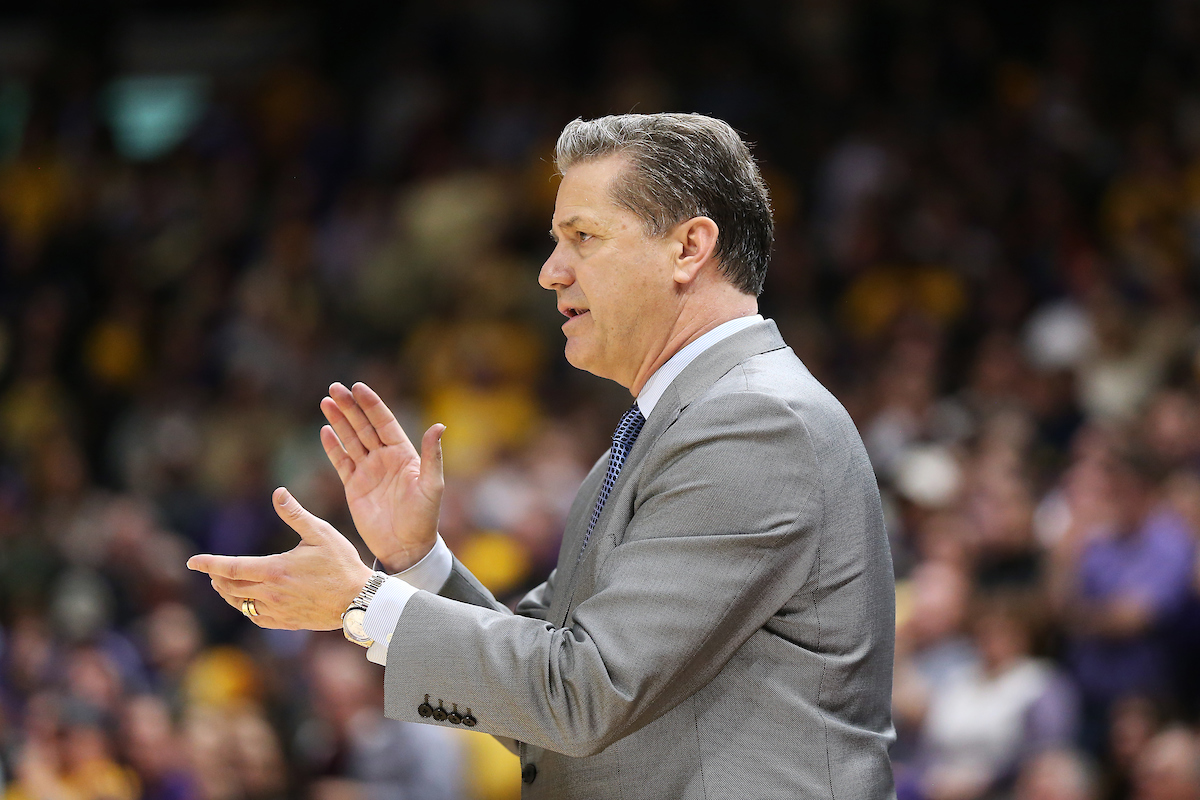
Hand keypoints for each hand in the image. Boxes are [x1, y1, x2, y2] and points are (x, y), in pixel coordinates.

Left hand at [187, 488, 373, 629]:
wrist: (359, 600)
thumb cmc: (342, 564)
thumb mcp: (321, 534)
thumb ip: (295, 514)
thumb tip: (278, 493)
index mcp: (275, 570)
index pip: (231, 567)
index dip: (209, 563)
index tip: (192, 560)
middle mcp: (270, 593)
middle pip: (230, 587)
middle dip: (217, 577)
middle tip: (211, 569)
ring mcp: (277, 610)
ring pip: (240, 604)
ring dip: (227, 593)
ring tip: (223, 584)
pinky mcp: (285, 622)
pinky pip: (255, 617)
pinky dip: (245, 608)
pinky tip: (247, 602)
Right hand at [320, 382, 444, 571]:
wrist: (406, 547)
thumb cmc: (424, 517)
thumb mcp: (432, 486)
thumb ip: (432, 456)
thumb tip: (440, 426)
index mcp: (404, 454)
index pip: (384, 422)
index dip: (371, 404)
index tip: (358, 387)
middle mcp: (385, 458)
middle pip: (364, 426)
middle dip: (350, 406)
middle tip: (335, 387)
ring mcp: (368, 471)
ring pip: (350, 440)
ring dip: (338, 421)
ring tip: (326, 401)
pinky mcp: (354, 486)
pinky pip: (341, 462)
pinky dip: (333, 447)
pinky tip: (325, 431)